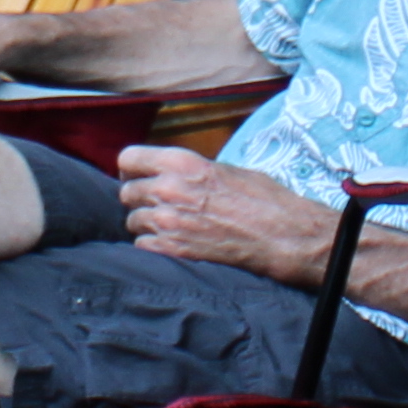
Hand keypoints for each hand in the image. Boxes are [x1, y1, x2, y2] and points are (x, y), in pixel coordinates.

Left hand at [115, 147, 354, 285]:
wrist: (281, 235)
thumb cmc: (262, 199)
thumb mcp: (224, 169)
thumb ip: (190, 172)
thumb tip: (174, 175)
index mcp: (180, 162)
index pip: (128, 157)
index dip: (130, 168)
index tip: (136, 175)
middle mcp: (167, 189)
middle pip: (127, 192)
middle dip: (139, 199)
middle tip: (155, 204)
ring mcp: (167, 221)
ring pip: (133, 221)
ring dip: (146, 224)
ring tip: (169, 226)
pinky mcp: (171, 250)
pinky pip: (142, 246)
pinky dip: (153, 246)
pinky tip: (173, 243)